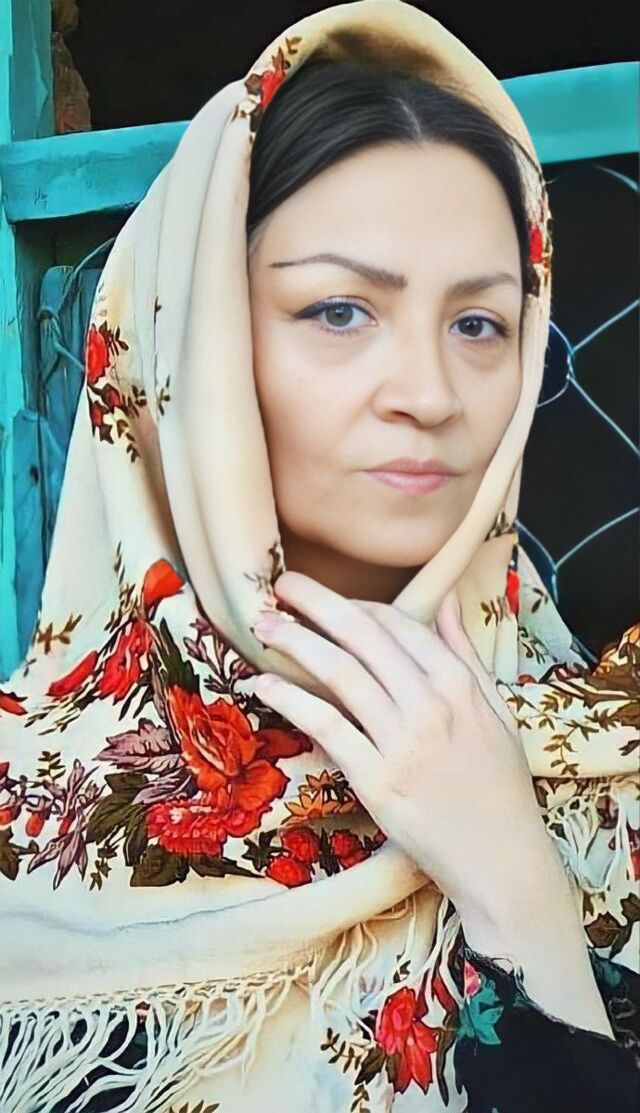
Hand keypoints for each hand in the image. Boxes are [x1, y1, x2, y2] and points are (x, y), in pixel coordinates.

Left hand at [251, 570, 562, 929]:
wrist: (500, 860)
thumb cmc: (499, 784)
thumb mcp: (497, 710)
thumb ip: (465, 653)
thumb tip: (445, 600)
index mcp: (460, 684)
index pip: (398, 625)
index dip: (355, 605)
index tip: (325, 600)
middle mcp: (431, 706)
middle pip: (364, 638)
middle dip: (317, 604)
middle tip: (281, 584)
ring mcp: (402, 744)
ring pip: (341, 675)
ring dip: (297, 642)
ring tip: (264, 625)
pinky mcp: (376, 782)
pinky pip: (328, 728)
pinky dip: (291, 700)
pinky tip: (263, 684)